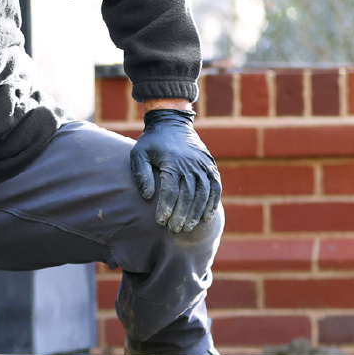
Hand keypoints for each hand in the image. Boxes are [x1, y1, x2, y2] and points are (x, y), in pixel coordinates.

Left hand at [130, 108, 220, 233]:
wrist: (172, 123)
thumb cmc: (151, 142)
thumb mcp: (138, 154)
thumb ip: (141, 174)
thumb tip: (148, 196)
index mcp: (172, 161)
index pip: (170, 190)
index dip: (166, 207)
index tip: (160, 222)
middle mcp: (190, 164)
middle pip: (188, 194)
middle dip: (181, 215)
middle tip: (174, 230)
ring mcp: (203, 164)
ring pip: (204, 193)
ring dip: (197, 212)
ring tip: (189, 227)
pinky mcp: (210, 165)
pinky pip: (215, 186)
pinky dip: (212, 202)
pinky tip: (206, 216)